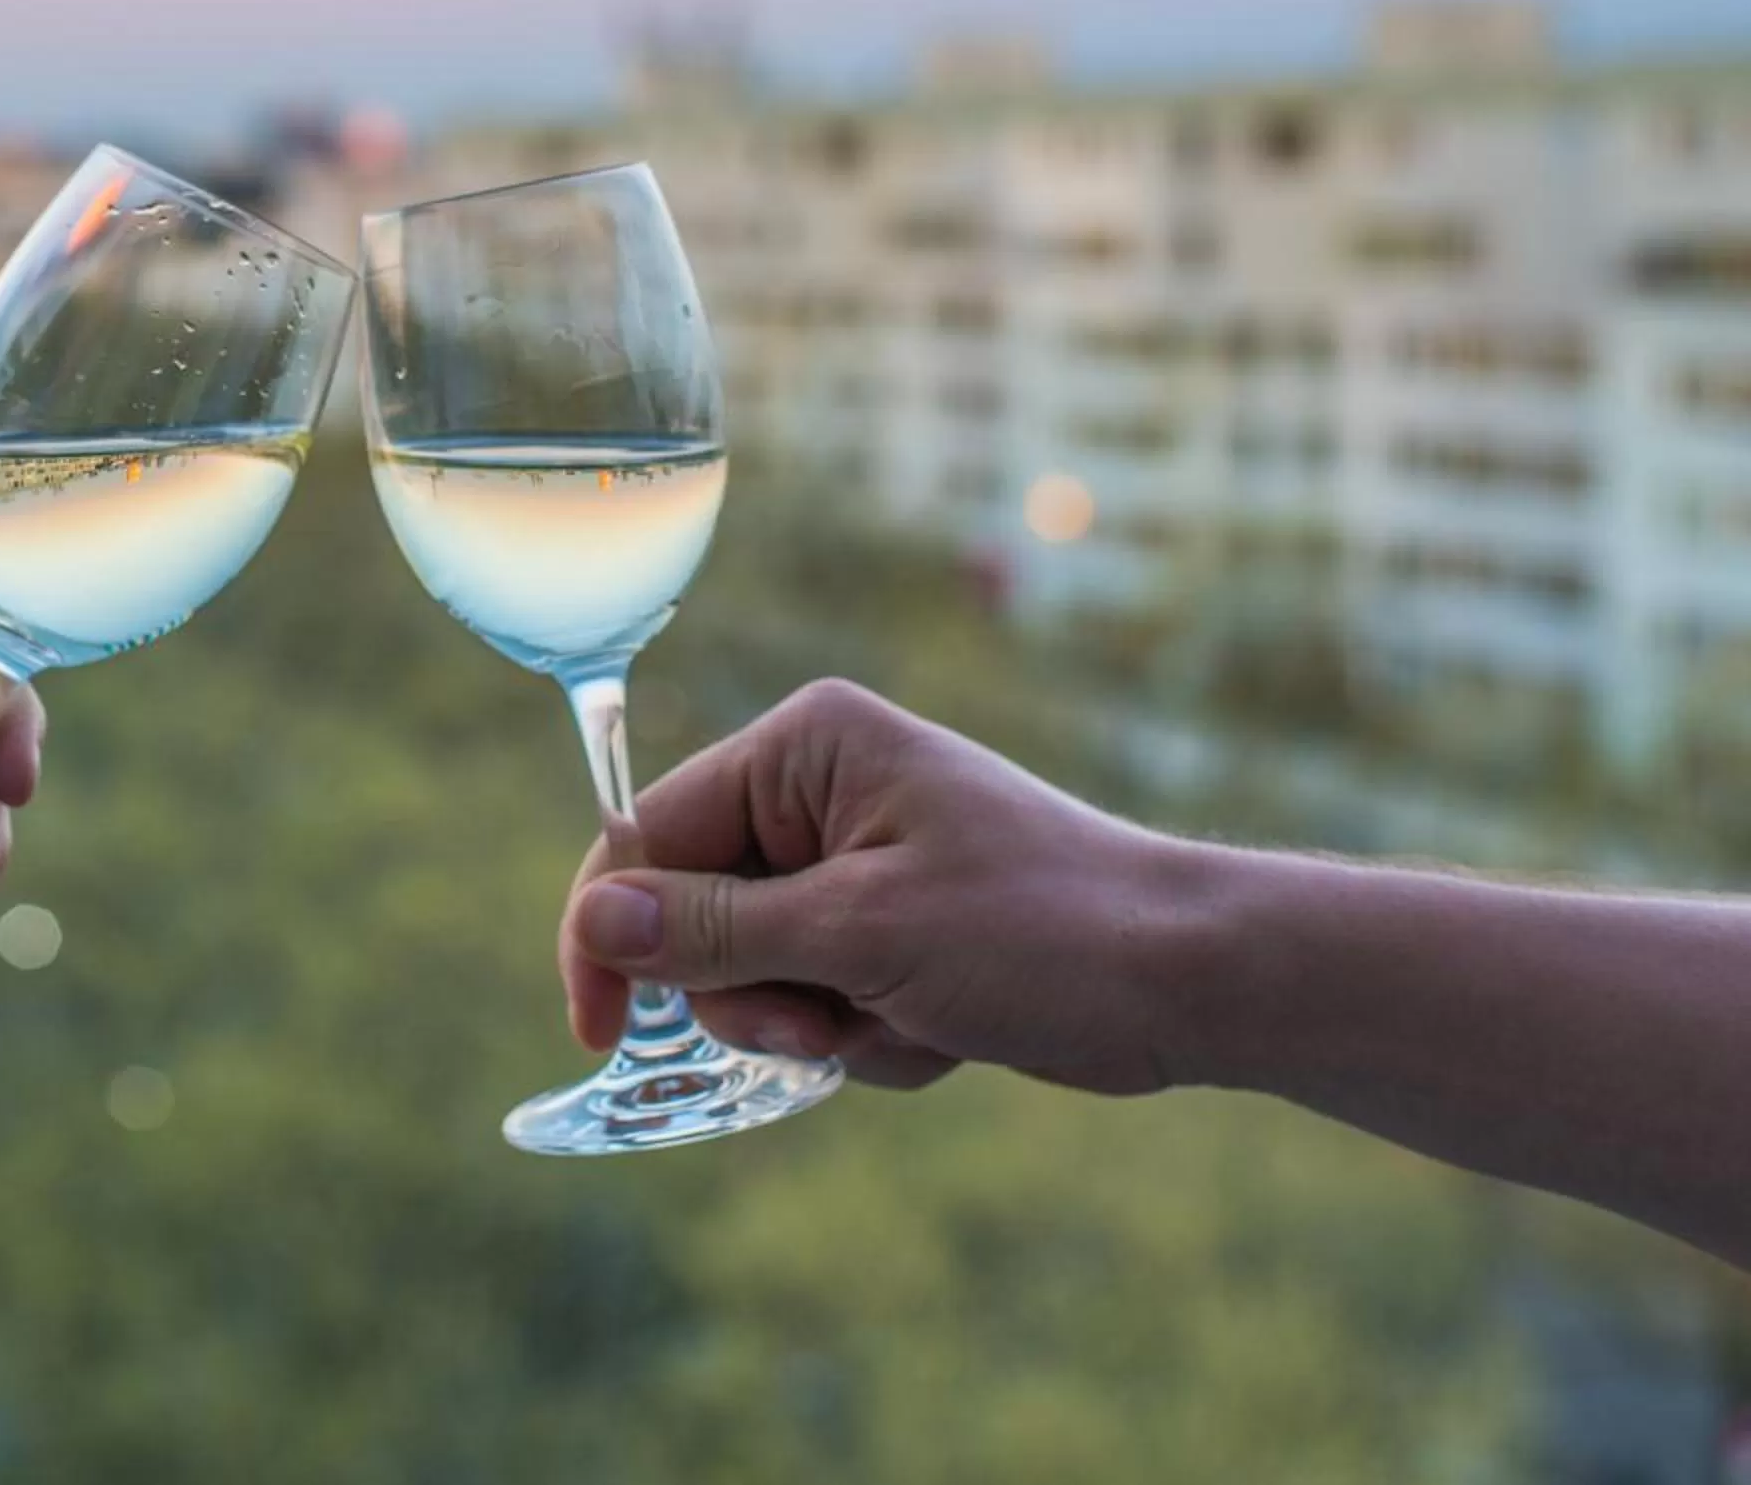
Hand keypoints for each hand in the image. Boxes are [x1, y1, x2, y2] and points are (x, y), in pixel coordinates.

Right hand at [559, 680, 1212, 1095]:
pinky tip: (945, 1028)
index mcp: (804, 748)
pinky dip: (868, 1037)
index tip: (602, 1033)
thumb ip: (716, 930)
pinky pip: (817, 1001)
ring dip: (822, 1026)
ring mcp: (853, 860)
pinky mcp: (887, 925)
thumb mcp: (863, 933)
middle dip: (760, 995)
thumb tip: (595, 918)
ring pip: (755, 976)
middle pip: (695, 917)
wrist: (1190, 981)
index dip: (612, 935)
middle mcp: (817, 790)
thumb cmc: (1041, 930)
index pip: (649, 835)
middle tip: (831, 1023)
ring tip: (910, 1020)